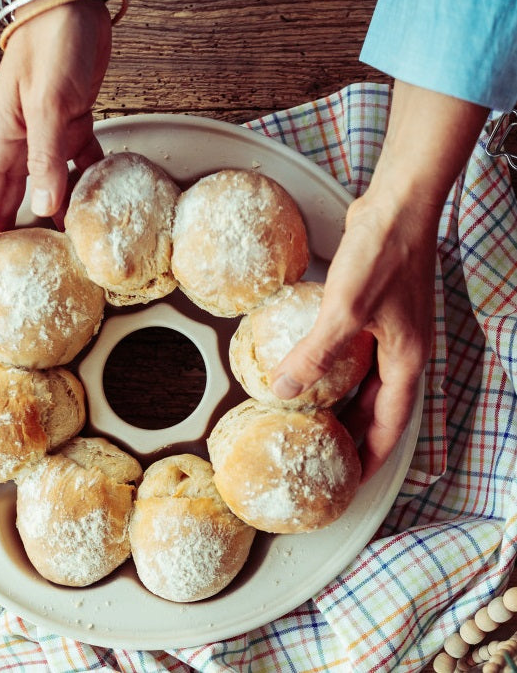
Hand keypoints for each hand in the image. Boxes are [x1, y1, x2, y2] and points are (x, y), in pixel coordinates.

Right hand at [0, 0, 111, 264]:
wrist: (75, 6)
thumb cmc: (53, 42)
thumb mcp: (48, 105)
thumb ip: (46, 159)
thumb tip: (44, 207)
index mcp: (2, 137)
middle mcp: (20, 139)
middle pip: (7, 196)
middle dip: (2, 230)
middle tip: (4, 263)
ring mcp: (45, 133)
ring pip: (41, 184)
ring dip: (44, 213)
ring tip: (49, 244)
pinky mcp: (72, 124)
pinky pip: (75, 164)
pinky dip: (81, 184)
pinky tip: (89, 201)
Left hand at [272, 81, 488, 481]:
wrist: (396, 206)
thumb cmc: (384, 255)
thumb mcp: (345, 311)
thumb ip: (315, 354)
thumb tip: (283, 390)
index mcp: (405, 362)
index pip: (389, 427)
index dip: (371, 457)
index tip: (350, 481)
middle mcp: (401, 352)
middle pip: (377, 409)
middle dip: (354, 436)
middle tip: (325, 458)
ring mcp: (388, 332)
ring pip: (363, 382)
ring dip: (342, 403)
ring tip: (312, 422)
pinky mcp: (372, 312)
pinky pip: (352, 353)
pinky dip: (334, 369)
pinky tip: (310, 370)